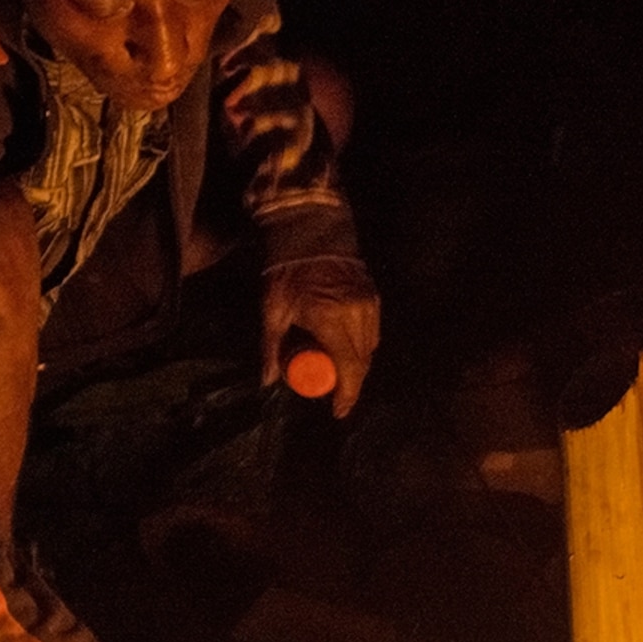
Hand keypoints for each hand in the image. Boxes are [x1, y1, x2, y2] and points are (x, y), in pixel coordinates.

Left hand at [260, 255, 380, 416]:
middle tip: (334, 395)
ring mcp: (368, 305)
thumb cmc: (287, 270)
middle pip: (361, 363)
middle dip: (350, 384)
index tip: (338, 411)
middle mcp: (356, 314)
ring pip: (369, 349)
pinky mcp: (374, 297)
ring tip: (337, 372)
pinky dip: (362, 346)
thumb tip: (268, 381)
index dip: (346, 394)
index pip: (348, 368)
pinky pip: (373, 333)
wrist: (310, 230)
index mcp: (331, 319)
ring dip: (356, 365)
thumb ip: (271, 347)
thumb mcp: (273, 310)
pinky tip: (347, 348)